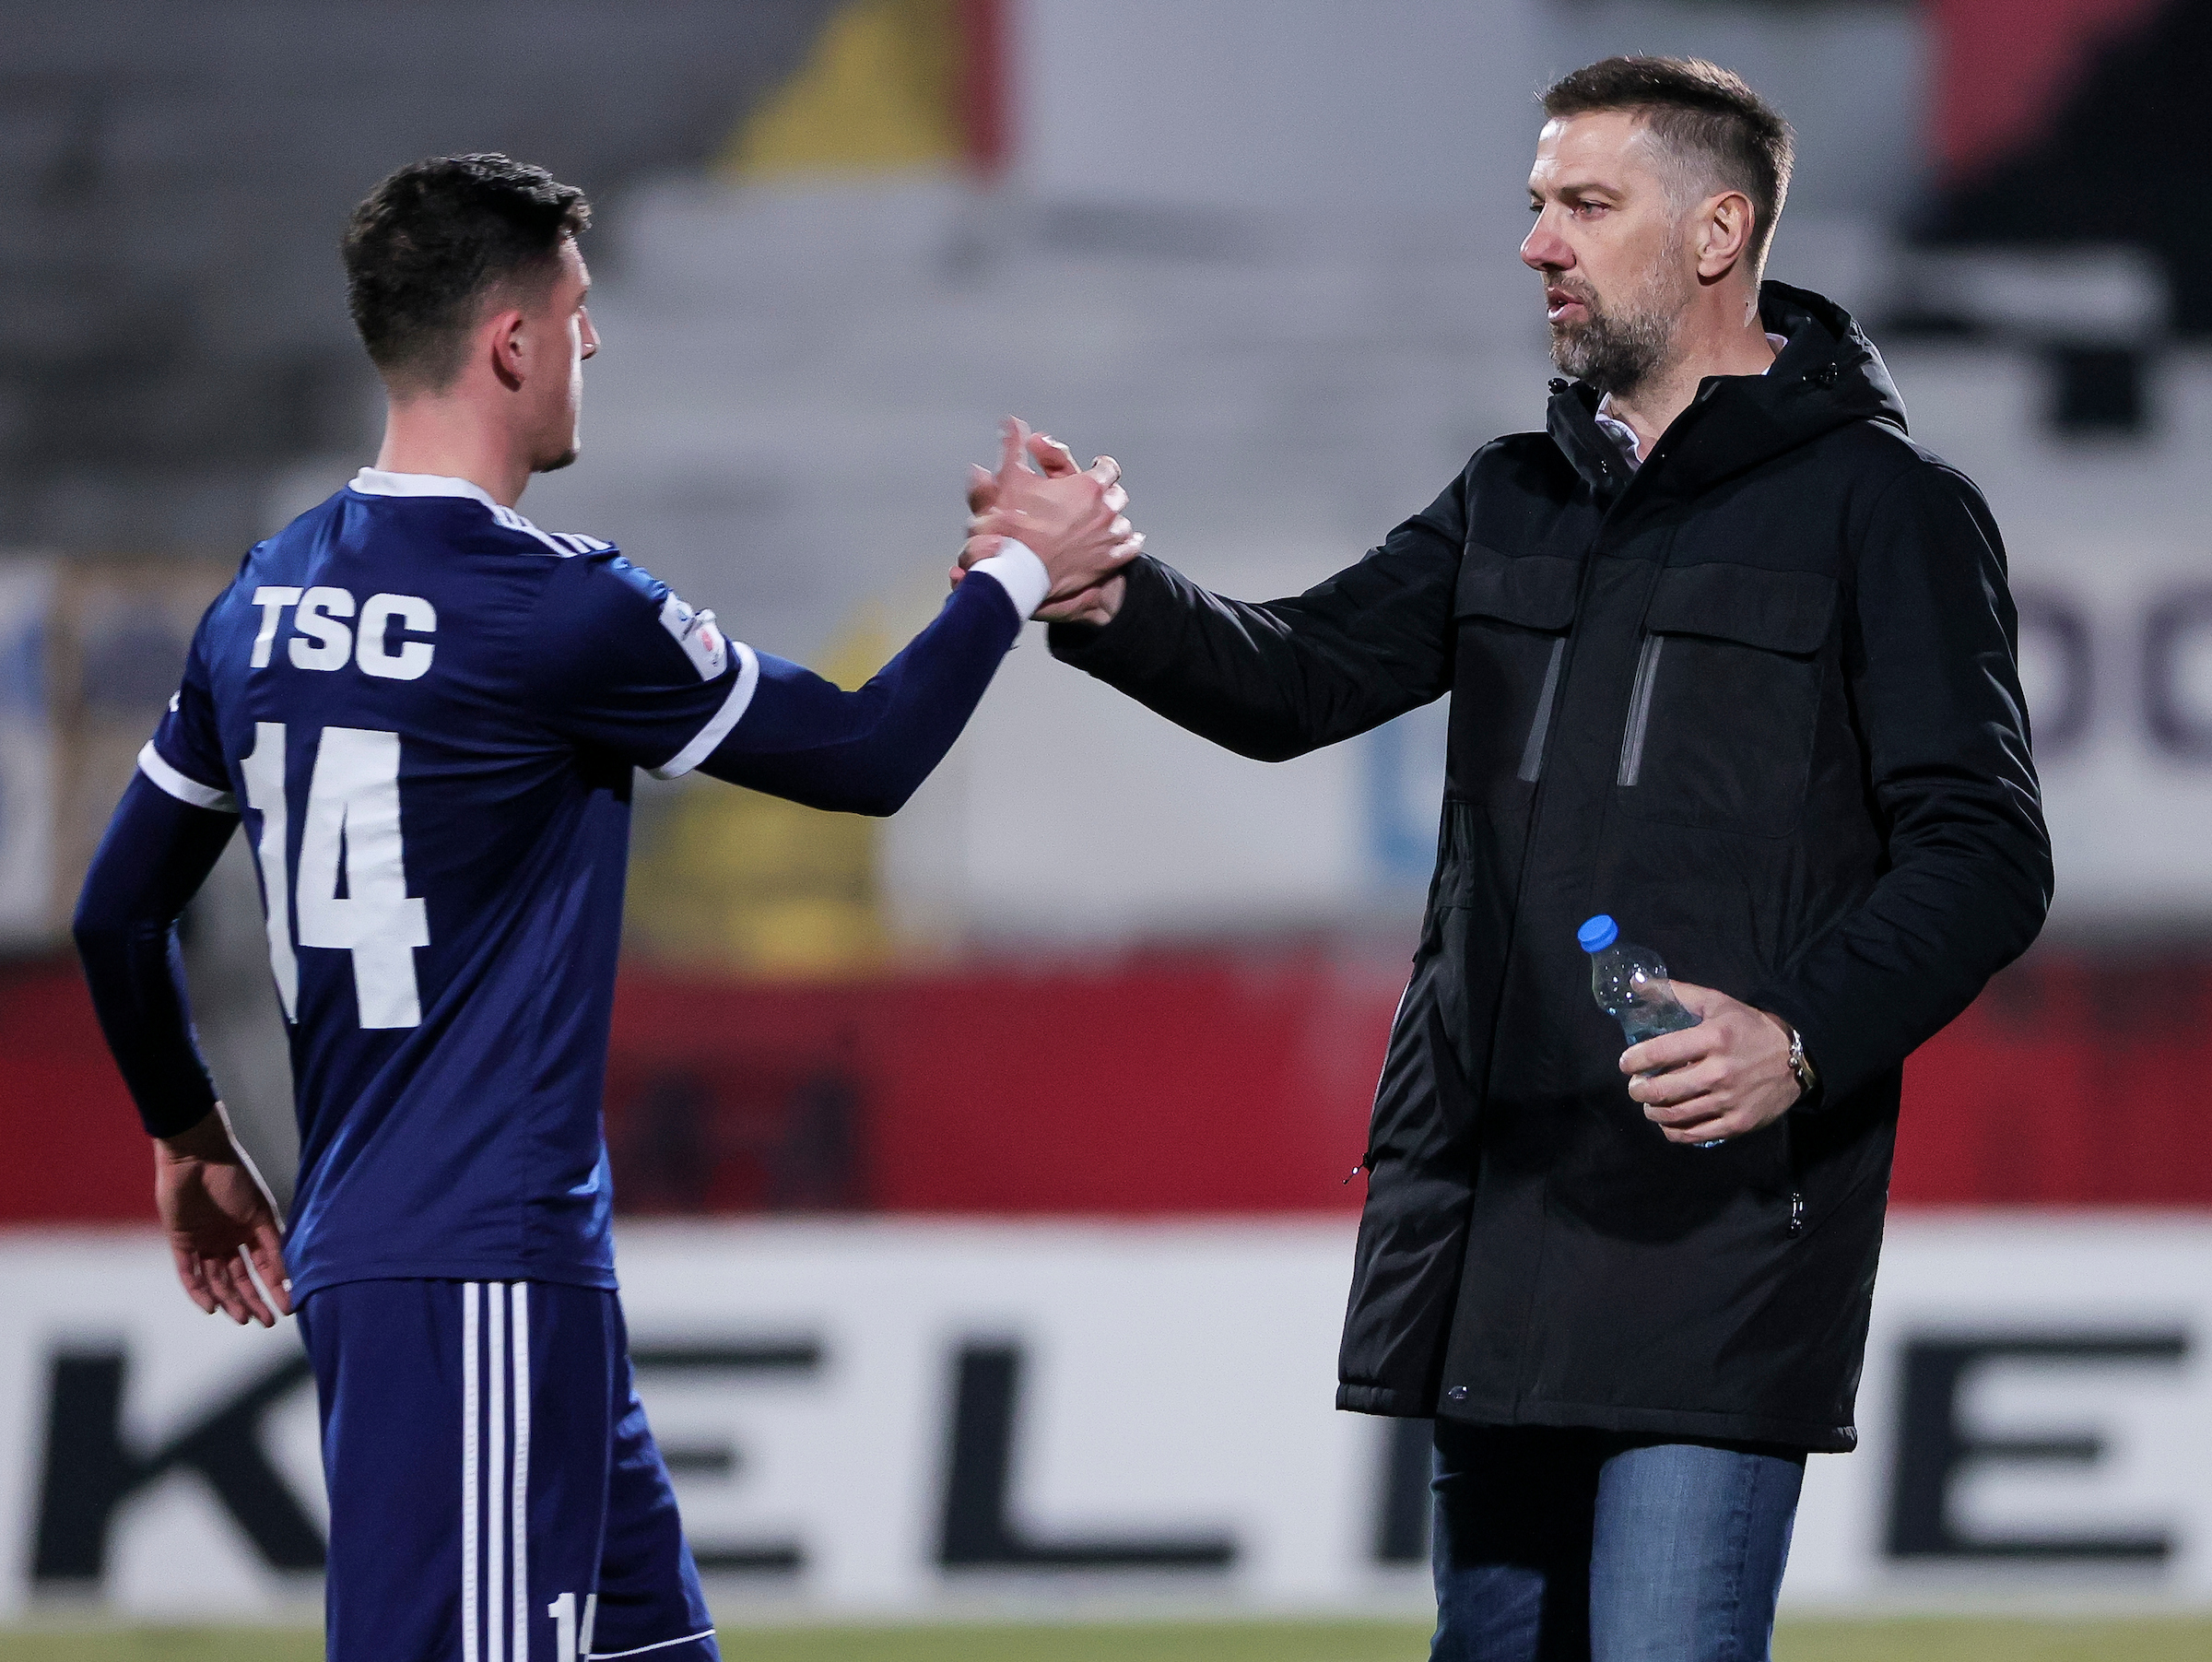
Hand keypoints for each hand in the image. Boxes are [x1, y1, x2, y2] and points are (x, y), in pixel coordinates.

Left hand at [156, 1104, 291, 1324]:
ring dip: (229, 1300)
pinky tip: (211, 1307)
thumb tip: (288, 1277)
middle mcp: (228, 1239)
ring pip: (217, 1279)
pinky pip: (189, 1272)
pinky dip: (199, 1290)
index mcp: (251, 1230)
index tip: (287, 1308)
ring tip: (242, 1319)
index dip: (275, 1288)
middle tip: (265, 1321)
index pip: (264, 1267)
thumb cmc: (235, 1178)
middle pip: (241, 1279)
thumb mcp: (260, 1213)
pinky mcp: (181, 1241)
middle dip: (253, 1300)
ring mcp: (204, 1242)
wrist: (197, 1156)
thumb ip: (272, 1244)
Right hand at [951, 420, 1135, 623]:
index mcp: (1087, 487)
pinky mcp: (1108, 563)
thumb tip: (1013, 423)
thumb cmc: (1013, 526)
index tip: (1097, 468)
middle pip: (1117, 496)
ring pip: (1123, 522)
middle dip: (1106, 494)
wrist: (1017, 569)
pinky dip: (1129, 544)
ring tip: (1101, 521)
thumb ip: (1015, 447)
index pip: (1107, 469)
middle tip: (1093, 497)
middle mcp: (1104, 510)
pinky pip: (1130, 550)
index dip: (1101, 467)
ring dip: (1113, 520)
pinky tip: (1127, 542)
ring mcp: (1109, 538)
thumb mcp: (1010, 479)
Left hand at [1619, 983, 1800, 1144]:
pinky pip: (1694, 1134)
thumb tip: (1637, 984)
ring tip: (1649, 1104)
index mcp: (1713, 1038)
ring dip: (1652, 1111)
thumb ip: (1677, 993)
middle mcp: (1719, 1071)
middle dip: (1638, 1090)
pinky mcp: (1738, 1123)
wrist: (1794, 1056)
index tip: (1626, 1063)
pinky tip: (1668, 1122)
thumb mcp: (1716, 1002)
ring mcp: (1730, 1100)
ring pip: (1674, 1115)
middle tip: (1635, 1086)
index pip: (1658, 1053)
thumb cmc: (1748, 1027)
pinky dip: (1674, 1131)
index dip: (1633, 1061)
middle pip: (1661, 1090)